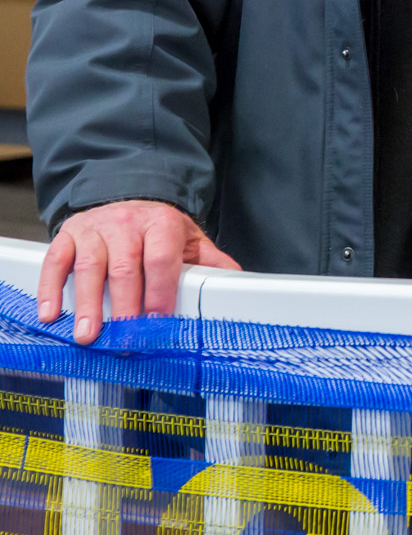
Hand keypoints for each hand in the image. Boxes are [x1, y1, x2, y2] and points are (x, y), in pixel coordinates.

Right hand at [38, 200, 239, 343]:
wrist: (127, 196)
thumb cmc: (158, 228)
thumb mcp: (189, 238)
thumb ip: (209, 261)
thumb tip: (237, 284)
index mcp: (162, 225)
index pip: (161, 260)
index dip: (159, 292)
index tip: (157, 321)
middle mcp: (127, 223)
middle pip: (125, 269)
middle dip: (123, 306)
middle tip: (122, 338)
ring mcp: (95, 229)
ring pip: (90, 267)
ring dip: (86, 305)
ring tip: (87, 335)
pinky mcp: (69, 234)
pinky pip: (56, 261)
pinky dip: (51, 288)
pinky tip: (50, 313)